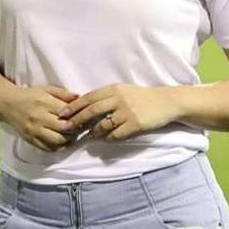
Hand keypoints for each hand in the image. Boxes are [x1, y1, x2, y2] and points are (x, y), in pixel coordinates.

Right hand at [0, 85, 77, 150]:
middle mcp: (39, 118)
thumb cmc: (31, 96)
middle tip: (82, 126)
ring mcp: (35, 131)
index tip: (84, 115)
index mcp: (44, 103)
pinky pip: (49, 148)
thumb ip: (63, 94)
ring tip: (73, 134)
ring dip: (69, 139)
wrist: (10, 105)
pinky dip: (59, 147)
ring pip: (58, 140)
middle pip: (64, 128)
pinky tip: (64, 141)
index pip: (67, 112)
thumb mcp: (47, 89)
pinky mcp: (31, 140)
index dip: (78, 115)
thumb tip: (80, 98)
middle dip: (76, 128)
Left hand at [58, 84, 180, 141]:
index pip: (89, 97)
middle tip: (67, 128)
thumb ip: (106, 97)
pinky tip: (105, 139)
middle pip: (92, 111)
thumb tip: (85, 107)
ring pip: (103, 125)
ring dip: (93, 132)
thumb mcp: (123, 91)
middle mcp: (118, 99)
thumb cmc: (142, 97)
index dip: (74, 106)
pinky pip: (116, 134)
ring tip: (89, 136)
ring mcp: (127, 112)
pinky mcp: (135, 124)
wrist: (166, 102)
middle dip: (77, 120)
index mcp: (113, 89)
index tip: (62, 114)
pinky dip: (108, 138)